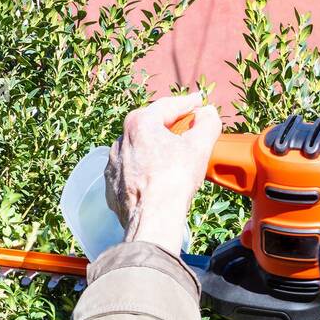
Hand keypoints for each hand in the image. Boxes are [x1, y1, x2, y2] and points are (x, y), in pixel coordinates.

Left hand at [104, 91, 221, 254]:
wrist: (152, 218)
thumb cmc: (175, 179)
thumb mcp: (199, 146)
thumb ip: (207, 123)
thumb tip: (207, 113)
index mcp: (140, 123)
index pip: (168, 106)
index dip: (187, 103)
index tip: (198, 102)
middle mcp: (121, 140)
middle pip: (150, 127)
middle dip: (168, 125)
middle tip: (185, 127)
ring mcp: (113, 164)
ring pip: (138, 150)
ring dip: (154, 149)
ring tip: (171, 157)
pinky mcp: (112, 185)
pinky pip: (131, 172)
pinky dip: (143, 171)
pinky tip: (156, 179)